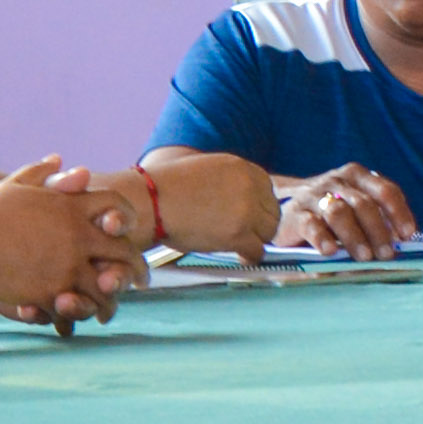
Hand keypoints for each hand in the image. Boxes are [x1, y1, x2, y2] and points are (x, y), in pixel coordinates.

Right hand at [0, 157, 146, 333]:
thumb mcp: (14, 186)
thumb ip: (40, 171)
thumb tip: (59, 159)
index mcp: (70, 207)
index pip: (115, 204)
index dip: (127, 215)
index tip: (129, 228)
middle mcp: (77, 235)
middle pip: (123, 250)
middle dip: (137, 267)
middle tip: (143, 278)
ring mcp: (69, 264)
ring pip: (108, 284)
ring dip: (116, 296)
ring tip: (116, 304)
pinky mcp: (55, 290)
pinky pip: (84, 304)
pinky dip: (91, 311)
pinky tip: (93, 316)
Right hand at [108, 153, 281, 257]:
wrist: (150, 201)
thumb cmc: (167, 188)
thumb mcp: (206, 170)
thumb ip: (231, 181)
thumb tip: (244, 203)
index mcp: (242, 167)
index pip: (267, 190)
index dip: (259, 206)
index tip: (252, 216)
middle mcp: (249, 186)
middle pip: (272, 211)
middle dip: (261, 224)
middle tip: (247, 234)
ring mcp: (246, 211)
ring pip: (268, 232)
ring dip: (256, 239)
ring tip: (240, 244)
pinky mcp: (238, 234)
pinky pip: (258, 251)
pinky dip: (250, 256)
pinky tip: (240, 256)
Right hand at [274, 164, 416, 260]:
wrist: (278, 203)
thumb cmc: (327, 212)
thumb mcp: (352, 208)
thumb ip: (375, 220)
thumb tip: (400, 245)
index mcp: (356, 176)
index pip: (384, 190)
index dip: (398, 212)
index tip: (407, 234)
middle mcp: (335, 181)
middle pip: (363, 204)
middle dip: (378, 230)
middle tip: (387, 254)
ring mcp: (313, 196)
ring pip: (339, 213)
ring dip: (355, 237)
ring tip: (365, 257)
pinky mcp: (294, 214)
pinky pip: (311, 225)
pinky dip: (322, 239)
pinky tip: (331, 252)